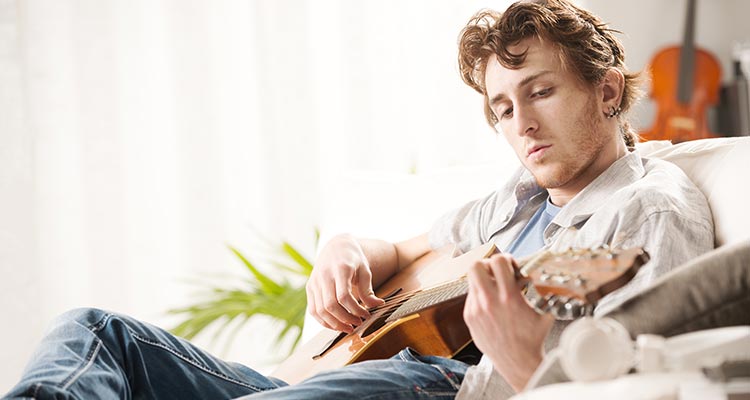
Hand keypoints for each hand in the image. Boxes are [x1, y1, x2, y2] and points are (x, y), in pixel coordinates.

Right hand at [306, 234, 384, 332]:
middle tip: (358, 324)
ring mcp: (314, 282)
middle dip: (345, 319)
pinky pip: (313, 310)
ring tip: (349, 328)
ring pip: (320, 310)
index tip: (366, 315)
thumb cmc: (353, 259)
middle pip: (330, 305)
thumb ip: (368, 290)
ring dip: (335, 324)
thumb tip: (377, 306)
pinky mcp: (309, 288)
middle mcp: (324, 275)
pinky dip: (323, 321)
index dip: (355, 310)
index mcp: (340, 269)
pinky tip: (336, 325)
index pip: (344, 296)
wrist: (336, 247)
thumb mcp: (365, 270)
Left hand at [463, 253, 553, 391]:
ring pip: (472, 281)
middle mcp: (489, 302)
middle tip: (496, 272)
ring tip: (495, 288)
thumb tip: (547, 275)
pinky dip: (480, 295)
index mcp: (509, 297)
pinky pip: (471, 296)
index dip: (505, 258)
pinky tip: (491, 304)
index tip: (510, 266)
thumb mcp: (545, 312)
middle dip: (487, 265)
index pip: (498, 261)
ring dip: (483, 280)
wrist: (518, 362)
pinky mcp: (469, 317)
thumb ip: (545, 291)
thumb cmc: (532, 338)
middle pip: (476, 266)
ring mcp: (476, 309)